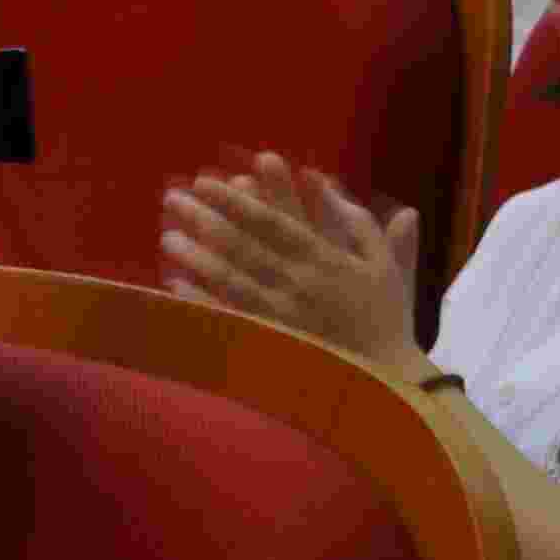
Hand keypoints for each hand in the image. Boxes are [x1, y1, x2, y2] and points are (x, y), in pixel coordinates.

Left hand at [157, 152, 426, 378]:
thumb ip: (357, 222)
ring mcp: (284, 315)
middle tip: (172, 197)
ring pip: (232, 280)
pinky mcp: (274, 343)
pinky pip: (232, 319)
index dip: (238, 201)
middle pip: (244, 245)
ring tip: (168, 237)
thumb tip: (325, 182)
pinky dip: (203, 302)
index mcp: (326, 259)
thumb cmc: (386, 316)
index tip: (207, 183)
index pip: (274, 222)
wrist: (391, 377)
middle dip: (206, 219)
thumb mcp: (383, 264)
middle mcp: (301, 283)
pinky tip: (175, 285)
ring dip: (197, 257)